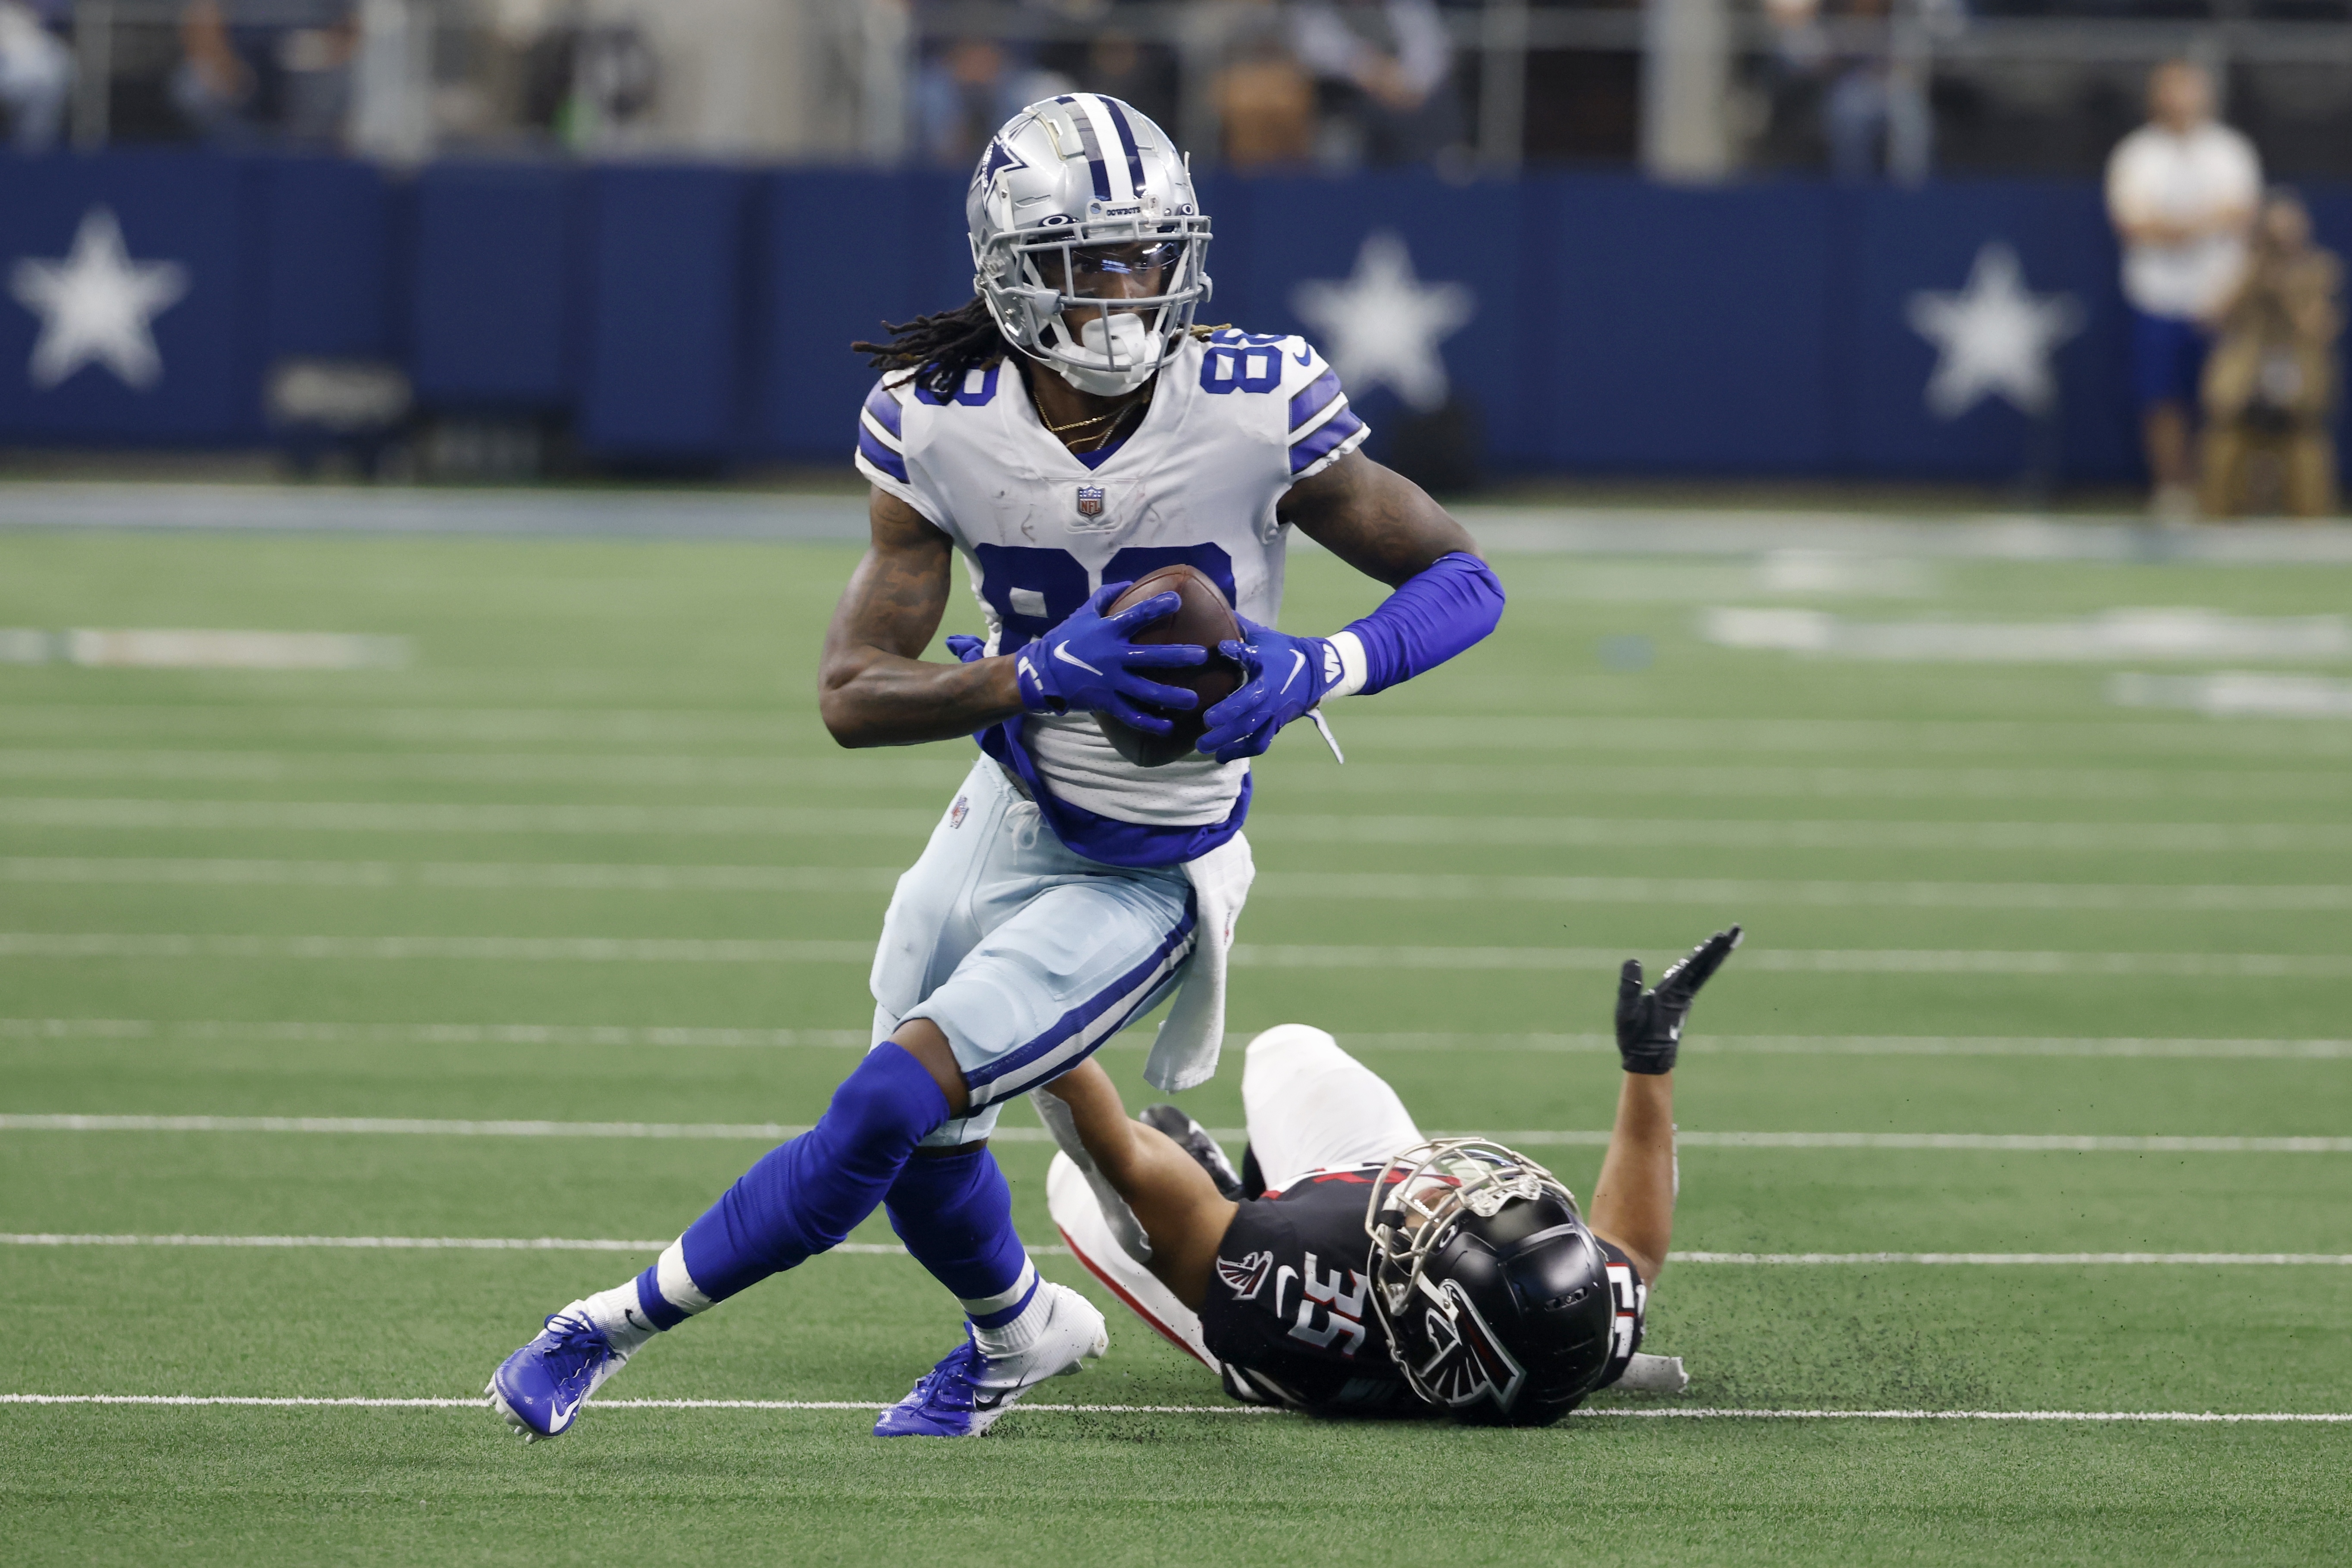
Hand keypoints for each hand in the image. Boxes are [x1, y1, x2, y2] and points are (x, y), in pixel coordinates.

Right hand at [1014, 582, 1207, 735]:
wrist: (1040, 673)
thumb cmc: (1065, 641)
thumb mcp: (1082, 614)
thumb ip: (1105, 597)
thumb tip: (1129, 581)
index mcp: (1107, 631)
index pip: (1136, 615)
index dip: (1157, 606)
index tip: (1178, 600)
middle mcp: (1112, 656)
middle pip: (1150, 656)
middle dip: (1177, 656)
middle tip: (1202, 656)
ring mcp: (1110, 681)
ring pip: (1145, 691)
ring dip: (1171, 696)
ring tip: (1194, 700)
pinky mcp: (1105, 702)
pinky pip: (1131, 715)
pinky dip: (1150, 723)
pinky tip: (1169, 728)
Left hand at [1196, 616, 1333, 761]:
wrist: (1317, 672)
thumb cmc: (1283, 651)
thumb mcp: (1263, 636)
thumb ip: (1237, 627)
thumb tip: (1209, 604)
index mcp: (1267, 664)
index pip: (1253, 655)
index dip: (1239, 651)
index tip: (1222, 648)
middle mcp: (1271, 690)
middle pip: (1250, 705)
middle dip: (1228, 714)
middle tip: (1205, 723)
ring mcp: (1274, 711)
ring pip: (1253, 731)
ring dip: (1228, 741)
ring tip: (1203, 747)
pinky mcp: (1275, 725)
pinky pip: (1259, 743)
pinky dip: (1240, 751)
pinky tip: (1220, 757)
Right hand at [1615, 926, 1741, 1074]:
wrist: (1648, 1064)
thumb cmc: (1636, 1039)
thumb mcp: (1626, 1012)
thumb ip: (1629, 987)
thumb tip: (1633, 960)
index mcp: (1673, 993)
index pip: (1694, 965)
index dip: (1708, 949)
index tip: (1723, 935)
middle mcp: (1684, 994)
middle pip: (1706, 966)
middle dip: (1721, 948)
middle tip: (1737, 930)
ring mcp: (1684, 999)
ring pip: (1702, 973)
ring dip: (1713, 955)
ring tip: (1723, 941)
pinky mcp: (1679, 1004)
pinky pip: (1694, 979)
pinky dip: (1701, 966)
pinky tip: (1701, 962)